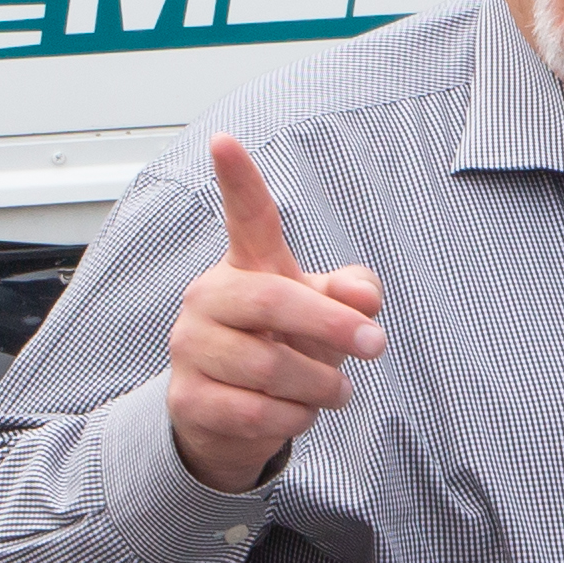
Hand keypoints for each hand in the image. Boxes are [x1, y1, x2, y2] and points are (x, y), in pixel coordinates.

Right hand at [166, 136, 386, 493]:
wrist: (231, 421)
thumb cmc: (286, 351)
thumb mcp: (327, 318)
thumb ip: (352, 295)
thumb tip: (364, 297)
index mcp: (246, 267)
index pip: (244, 217)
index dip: (238, 180)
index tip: (225, 141)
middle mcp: (209, 299)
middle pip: (272, 301)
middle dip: (332, 327)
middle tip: (375, 345)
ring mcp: (191, 348)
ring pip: (268, 367)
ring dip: (320, 385)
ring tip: (335, 391)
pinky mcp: (187, 399)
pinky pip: (254, 412)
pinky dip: (293, 419)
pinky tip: (299, 414)